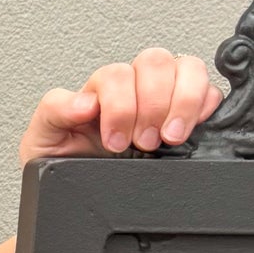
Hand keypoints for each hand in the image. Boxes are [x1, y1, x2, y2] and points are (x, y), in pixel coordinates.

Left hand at [21, 46, 221, 168]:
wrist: (77, 190)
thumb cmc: (63, 160)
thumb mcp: (44, 137)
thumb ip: (55, 110)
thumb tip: (84, 101)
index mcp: (100, 90)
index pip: (117, 74)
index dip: (119, 106)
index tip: (114, 142)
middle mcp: (134, 86)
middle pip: (156, 61)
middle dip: (152, 104)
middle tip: (144, 141)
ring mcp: (163, 96)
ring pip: (187, 67)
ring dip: (183, 101)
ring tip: (171, 138)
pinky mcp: (188, 113)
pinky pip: (209, 91)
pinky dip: (206, 105)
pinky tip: (191, 129)